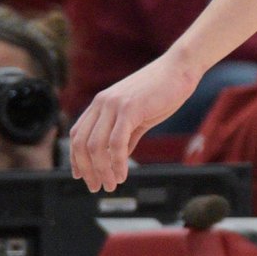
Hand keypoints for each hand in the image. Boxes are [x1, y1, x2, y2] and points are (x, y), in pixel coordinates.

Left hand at [70, 53, 200, 192]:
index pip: (78, 135)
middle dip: (87, 169)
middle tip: (97, 187)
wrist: (181, 68)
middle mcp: (101, 103)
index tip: (81, 176)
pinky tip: (123, 174)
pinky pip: (116, 142)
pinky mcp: (129, 109)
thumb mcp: (140, 116)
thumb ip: (127, 135)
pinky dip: (117, 162)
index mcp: (100, 104)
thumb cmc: (164, 91)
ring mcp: (113, 105)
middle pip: (82, 143)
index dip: (76, 158)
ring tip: (111, 184)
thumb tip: (120, 156)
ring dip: (101, 170)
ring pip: (96, 146)